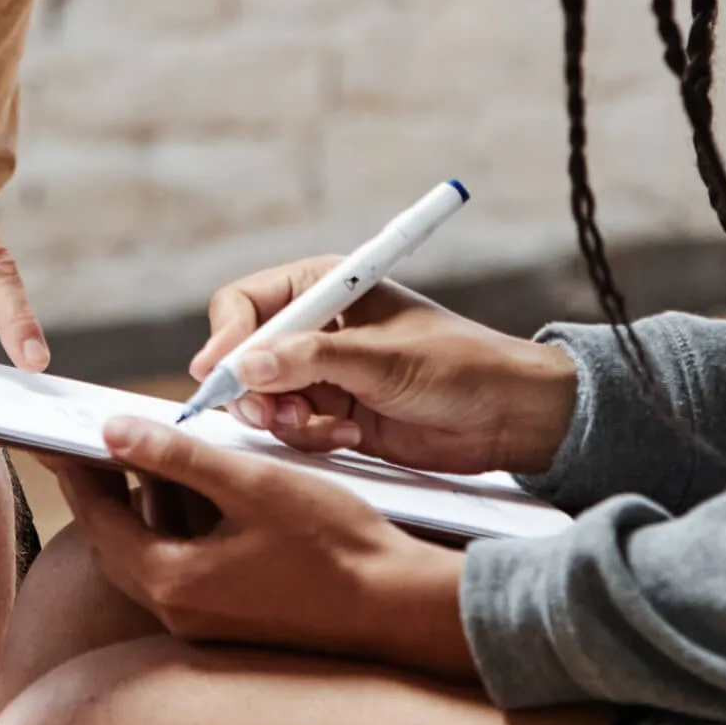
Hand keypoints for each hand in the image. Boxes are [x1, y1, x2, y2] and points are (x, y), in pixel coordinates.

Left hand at [59, 415, 476, 680]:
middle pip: (119, 542)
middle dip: (107, 489)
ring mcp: (207, 624)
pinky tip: (199, 493)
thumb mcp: (250, 485)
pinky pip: (184, 568)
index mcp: (174, 581)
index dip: (78, 474)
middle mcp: (180, 613)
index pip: (101, 520)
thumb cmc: (333, 544)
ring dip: (146, 507)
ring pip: (153, 554)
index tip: (58, 438)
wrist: (399, 608)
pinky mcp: (233, 621)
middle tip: (94, 441)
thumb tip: (111, 430)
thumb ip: (177, 456)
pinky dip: (179, 528)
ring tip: (146, 454)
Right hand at [190, 258, 576, 475]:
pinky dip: (315, 438)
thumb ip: (311, 361)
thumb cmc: (458, 365)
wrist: (507, 416)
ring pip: (263, 399)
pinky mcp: (333, 413)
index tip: (218, 373)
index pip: (245, 302)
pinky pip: (293, 430)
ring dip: (289, 419)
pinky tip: (356, 435)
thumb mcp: (382, 358)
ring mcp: (321, 373)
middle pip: (243, 357)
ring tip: (333, 426)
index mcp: (325, 287)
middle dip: (256, 390)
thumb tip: (246, 367)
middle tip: (280, 414)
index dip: (226, 337)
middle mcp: (315, 327)